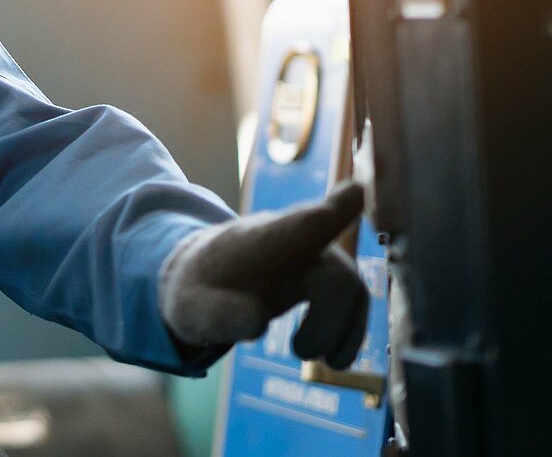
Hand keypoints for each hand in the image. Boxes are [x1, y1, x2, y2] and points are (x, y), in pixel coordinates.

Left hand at [158, 182, 371, 368]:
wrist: (205, 281)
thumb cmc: (198, 290)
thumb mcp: (192, 308)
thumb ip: (219, 314)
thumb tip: (258, 322)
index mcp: (262, 240)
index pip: (304, 223)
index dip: (335, 210)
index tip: (360, 191)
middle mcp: (297, 242)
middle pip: (336, 272)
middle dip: (327, 320)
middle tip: (300, 352)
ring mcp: (314, 257)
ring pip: (352, 289)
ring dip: (343, 331)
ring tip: (322, 361)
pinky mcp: (326, 279)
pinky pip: (353, 301)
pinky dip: (349, 333)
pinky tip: (334, 358)